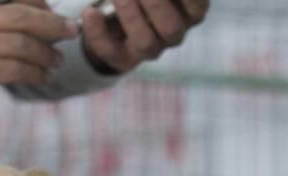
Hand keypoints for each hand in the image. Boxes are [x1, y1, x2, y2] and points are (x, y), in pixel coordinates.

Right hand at [0, 0, 75, 121]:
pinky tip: (42, 76)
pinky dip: (35, 73)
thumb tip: (31, 14)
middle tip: (71, 32)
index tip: (52, 12)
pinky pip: (14, 70)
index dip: (38, 1)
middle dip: (53, 24)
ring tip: (56, 61)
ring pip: (22, 45)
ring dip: (47, 54)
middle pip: (22, 16)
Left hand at [81, 0, 207, 73]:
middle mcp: (173, 32)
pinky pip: (112, 52)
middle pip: (172, 28)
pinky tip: (90, 13)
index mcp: (190, 10)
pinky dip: (98, 34)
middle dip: (155, 4)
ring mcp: (151, 47)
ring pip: (146, 43)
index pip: (197, 5)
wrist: (114, 10)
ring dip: (130, 16)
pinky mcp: (124, 57)